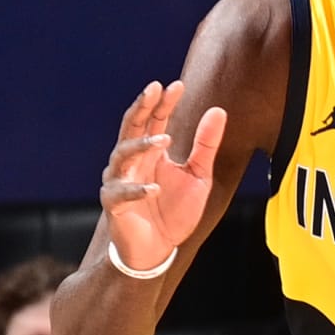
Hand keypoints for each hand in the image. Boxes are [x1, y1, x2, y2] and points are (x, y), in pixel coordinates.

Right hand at [101, 80, 225, 275]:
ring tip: (165, 140)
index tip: (177, 85)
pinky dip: (137, 190)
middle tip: (154, 89)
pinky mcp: (115, 205)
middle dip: (142, 107)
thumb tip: (219, 110)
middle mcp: (131, 162)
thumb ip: (205, 145)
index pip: (154, 120)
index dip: (164, 102)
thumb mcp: (198, 175)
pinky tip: (154, 188)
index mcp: (150, 152)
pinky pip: (121, 193)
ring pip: (122, 155)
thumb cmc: (174, 212)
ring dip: (142, 145)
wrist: (159, 250)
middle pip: (131, 127)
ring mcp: (119, 181)